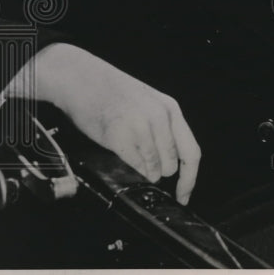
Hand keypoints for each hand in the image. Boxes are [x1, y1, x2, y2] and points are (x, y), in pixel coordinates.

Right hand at [7, 43, 200, 204]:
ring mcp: (141, 126)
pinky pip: (135, 166)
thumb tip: (169, 163)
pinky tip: (123, 154)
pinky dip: (131, 168)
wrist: (81, 79)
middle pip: (172, 164)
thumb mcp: (149, 104)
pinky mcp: (120, 136)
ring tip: (131, 155)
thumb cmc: (112, 92)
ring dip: (145, 171)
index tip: (184, 195)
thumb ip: (163, 130)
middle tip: (146, 165)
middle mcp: (160, 117)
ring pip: (154, 168)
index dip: (189, 179)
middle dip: (160, 171)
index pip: (192, 152)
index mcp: (170, 109)